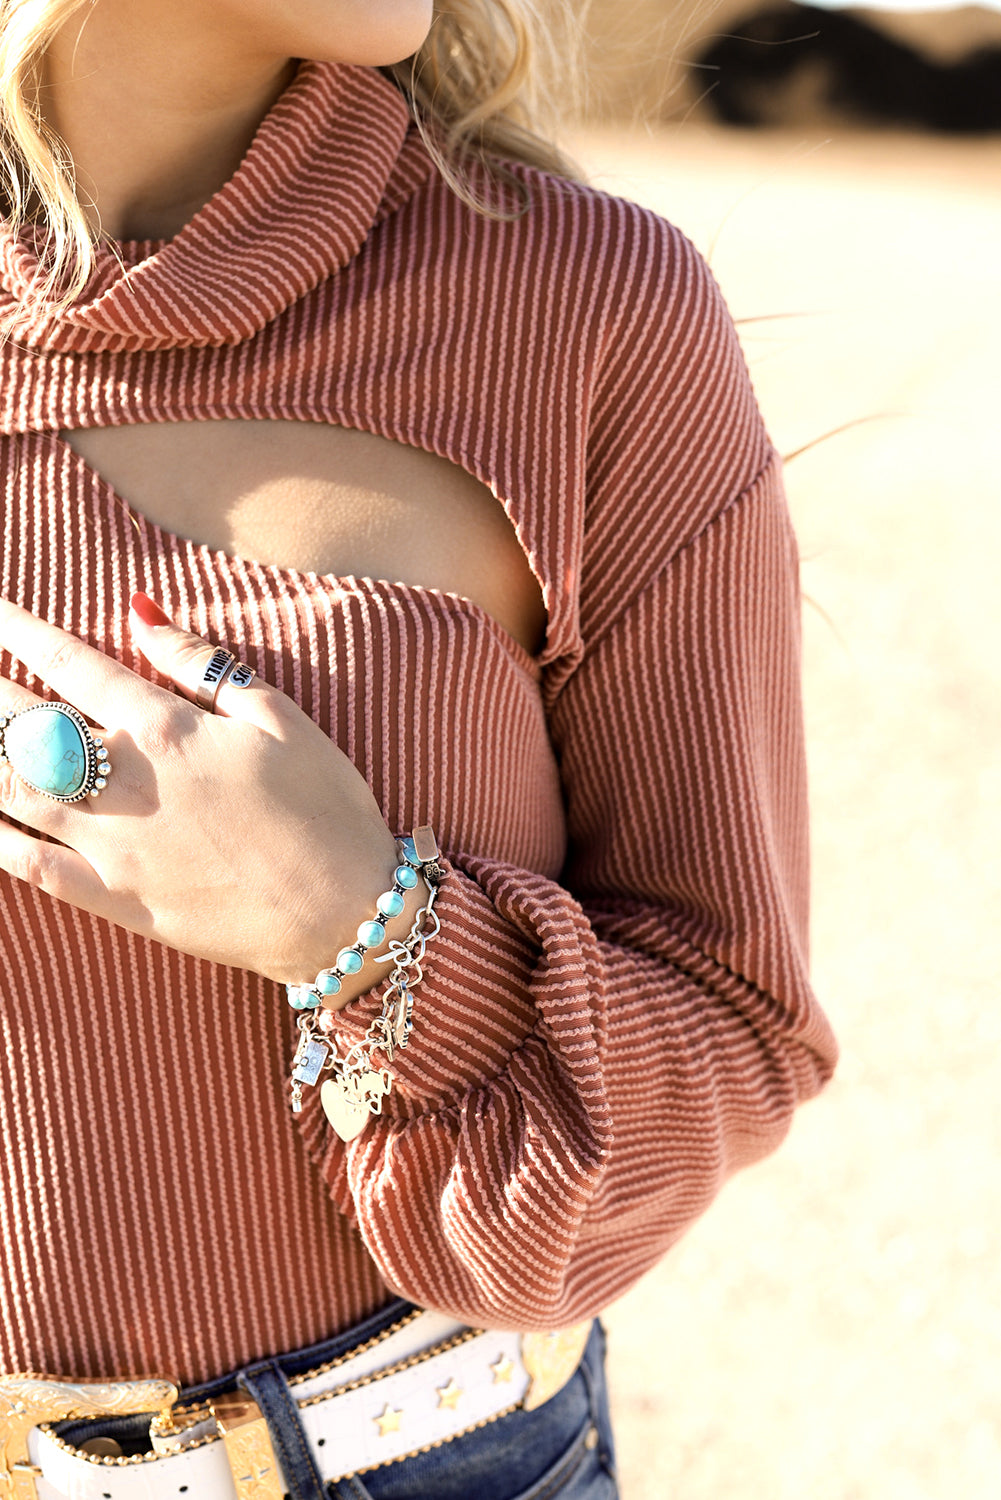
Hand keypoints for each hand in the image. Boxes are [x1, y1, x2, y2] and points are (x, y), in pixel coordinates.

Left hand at [0, 593, 414, 995]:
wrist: (345, 913)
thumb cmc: (326, 808)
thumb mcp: (280, 718)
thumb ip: (203, 666)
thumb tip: (141, 617)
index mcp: (167, 729)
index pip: (74, 665)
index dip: (22, 631)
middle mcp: (127, 782)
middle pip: (27, 726)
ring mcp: (113, 845)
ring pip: (14, 789)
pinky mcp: (116, 900)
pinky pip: (31, 867)